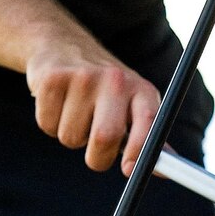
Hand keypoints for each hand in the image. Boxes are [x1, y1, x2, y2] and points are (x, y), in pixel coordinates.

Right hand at [25, 34, 159, 173]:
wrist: (64, 46)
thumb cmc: (105, 89)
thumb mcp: (133, 105)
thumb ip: (148, 137)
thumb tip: (167, 169)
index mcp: (142, 90)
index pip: (149, 124)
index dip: (140, 152)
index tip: (128, 169)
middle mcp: (116, 80)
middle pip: (105, 137)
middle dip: (98, 158)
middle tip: (95, 155)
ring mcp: (83, 77)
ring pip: (71, 137)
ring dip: (70, 137)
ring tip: (74, 113)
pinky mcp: (53, 78)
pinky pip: (47, 125)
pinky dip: (50, 124)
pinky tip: (57, 104)